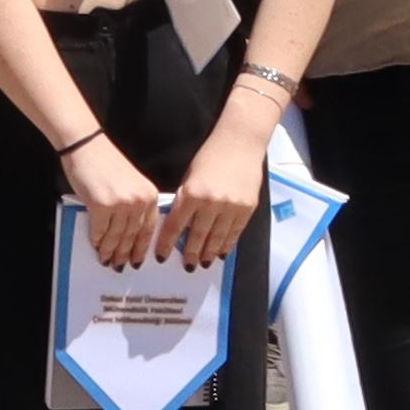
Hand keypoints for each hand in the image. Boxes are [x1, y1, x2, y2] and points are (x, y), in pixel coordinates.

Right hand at [62, 133, 169, 269]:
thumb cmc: (104, 162)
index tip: (137, 260)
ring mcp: (121, 204)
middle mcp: (139, 201)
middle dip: (125, 253)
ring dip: (111, 251)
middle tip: (120, 266)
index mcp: (149, 195)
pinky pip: (100, 230)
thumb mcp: (129, 183)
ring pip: (117, 236)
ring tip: (106, 261)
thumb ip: (132, 204)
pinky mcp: (101, 205)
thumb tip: (125, 231)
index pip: (148, 229)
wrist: (86, 145)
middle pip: (133, 235)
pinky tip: (96, 247)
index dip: (141, 247)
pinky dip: (98, 241)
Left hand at [163, 122, 264, 269]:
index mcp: (191, 193)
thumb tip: (178, 225)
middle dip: (191, 253)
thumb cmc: (210, 158)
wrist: (240, 144)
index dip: (167, 243)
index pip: (175, 225)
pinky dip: (228, 243)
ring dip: (210, 252)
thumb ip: (184, 200)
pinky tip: (222, 252)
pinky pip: (235, 231)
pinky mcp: (247, 207)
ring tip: (204, 263)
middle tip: (188, 266)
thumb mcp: (189, 177)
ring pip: (218, 237)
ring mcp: (231, 206)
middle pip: (198, 236)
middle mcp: (211, 202)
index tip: (162, 256)